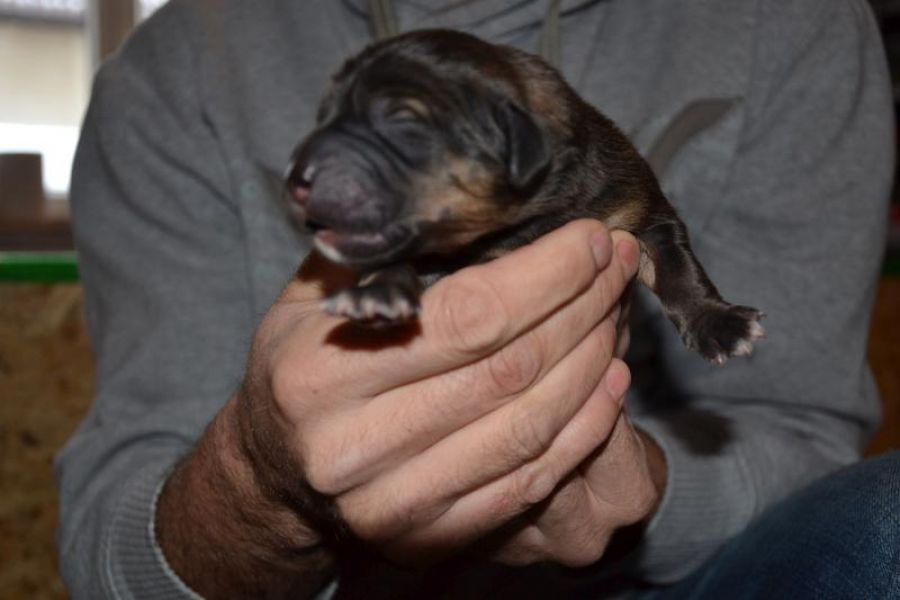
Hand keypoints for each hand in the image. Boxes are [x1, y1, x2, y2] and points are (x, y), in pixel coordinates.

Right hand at [156, 219, 639, 597]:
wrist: (275, 466)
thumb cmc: (303, 362)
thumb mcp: (315, 295)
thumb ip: (384, 254)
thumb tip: (481, 204)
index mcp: (319, 373)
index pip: (466, 317)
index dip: (547, 276)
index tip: (592, 239)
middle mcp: (353, 447)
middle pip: (508, 371)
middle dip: (583, 307)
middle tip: (618, 265)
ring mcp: (394, 503)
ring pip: (529, 427)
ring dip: (592, 364)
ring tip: (616, 316)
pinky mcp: (430, 536)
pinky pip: (529, 482)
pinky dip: (584, 429)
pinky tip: (609, 384)